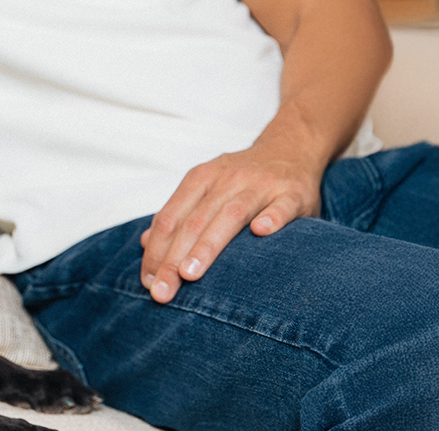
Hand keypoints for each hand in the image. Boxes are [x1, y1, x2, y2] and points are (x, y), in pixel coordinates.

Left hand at [138, 145, 322, 303]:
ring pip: (231, 214)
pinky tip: (261, 233)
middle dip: (174, 259)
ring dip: (208, 245)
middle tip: (163, 292)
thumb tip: (145, 242)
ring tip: (190, 274)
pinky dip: (272, 218)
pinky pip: (282, 206)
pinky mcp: (293, 193)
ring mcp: (261, 185)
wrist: (291, 147)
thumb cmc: (242, 179)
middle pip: (194, 221)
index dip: (156, 251)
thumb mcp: (205, 187)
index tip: (148, 282)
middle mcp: (228, 179)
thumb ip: (177, 214)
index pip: (170, 218)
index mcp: (202, 179)